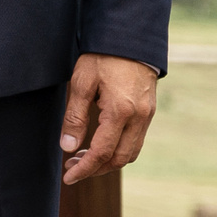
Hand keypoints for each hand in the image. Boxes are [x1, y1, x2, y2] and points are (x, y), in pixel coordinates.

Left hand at [60, 53, 157, 184]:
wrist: (131, 39)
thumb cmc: (103, 57)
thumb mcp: (81, 83)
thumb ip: (74, 116)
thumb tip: (67, 147)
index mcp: (121, 112)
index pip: (101, 153)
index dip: (84, 169)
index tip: (68, 177)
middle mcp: (139, 119)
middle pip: (119, 159)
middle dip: (95, 169)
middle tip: (72, 168)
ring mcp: (147, 116)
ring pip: (130, 153)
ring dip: (107, 162)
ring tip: (83, 158)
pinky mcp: (149, 112)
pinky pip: (136, 141)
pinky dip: (118, 150)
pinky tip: (100, 144)